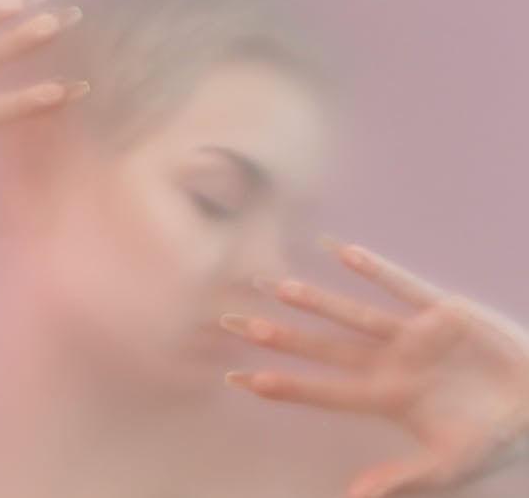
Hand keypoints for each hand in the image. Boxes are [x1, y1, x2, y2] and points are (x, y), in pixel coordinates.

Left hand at [221, 237, 528, 497]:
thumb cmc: (495, 437)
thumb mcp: (449, 465)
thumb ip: (403, 479)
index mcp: (385, 399)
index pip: (319, 391)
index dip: (281, 384)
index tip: (237, 378)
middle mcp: (388, 363)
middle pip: (322, 349)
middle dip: (279, 337)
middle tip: (232, 323)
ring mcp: (411, 336)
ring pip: (353, 315)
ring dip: (317, 301)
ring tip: (276, 286)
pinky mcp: (441, 312)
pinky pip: (402, 286)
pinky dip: (374, 269)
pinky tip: (340, 251)